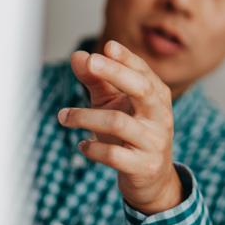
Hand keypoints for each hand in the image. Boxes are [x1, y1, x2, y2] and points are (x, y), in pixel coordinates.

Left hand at [58, 40, 181, 213]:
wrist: (152, 178)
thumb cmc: (130, 132)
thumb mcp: (113, 104)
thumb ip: (97, 80)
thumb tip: (77, 56)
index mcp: (157, 96)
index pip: (143, 71)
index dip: (126, 58)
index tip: (107, 46)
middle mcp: (160, 116)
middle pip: (141, 89)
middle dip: (115, 73)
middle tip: (90, 63)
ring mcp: (154, 142)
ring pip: (119, 122)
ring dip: (86, 117)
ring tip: (64, 116)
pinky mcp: (143, 166)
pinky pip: (114, 155)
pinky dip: (92, 149)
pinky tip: (82, 145)